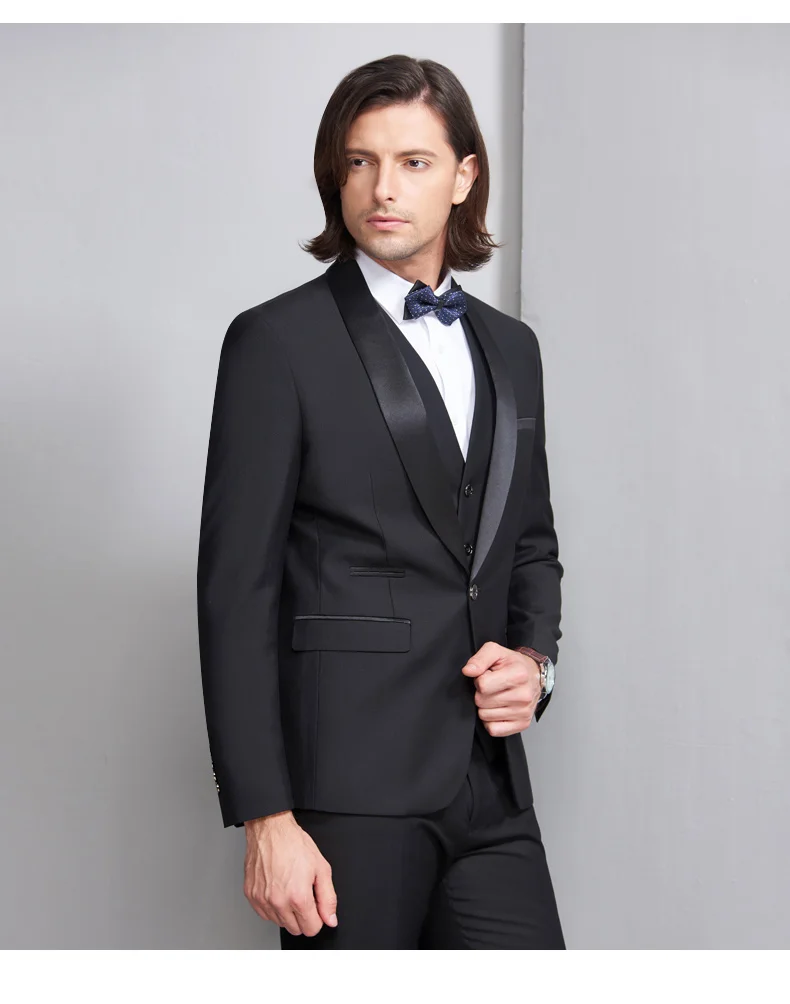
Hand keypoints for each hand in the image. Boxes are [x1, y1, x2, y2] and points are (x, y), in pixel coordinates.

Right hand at [243, 810, 337, 936]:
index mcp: (298, 896)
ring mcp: (262, 900)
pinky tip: (278, 889)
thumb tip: (330, 919)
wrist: (270, 829)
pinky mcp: (251, 896)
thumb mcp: (321, 868)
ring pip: (279, 923)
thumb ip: (328, 898)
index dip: (317, 918)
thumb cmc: (294, 844)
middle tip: (303, 894)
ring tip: (289, 888)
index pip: (311, 929)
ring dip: (287, 912)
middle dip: (303, 916)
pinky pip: (264, 914)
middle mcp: (278, 902)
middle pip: (295, 929)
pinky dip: (272, 906)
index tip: (315, 906)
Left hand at [461, 641, 541, 735]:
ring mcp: (524, 712)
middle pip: (481, 702)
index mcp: (518, 675)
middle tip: (492, 686)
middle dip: (481, 694)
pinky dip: (491, 721)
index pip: (482, 686)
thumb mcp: (496, 652)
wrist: (534, 675)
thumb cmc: (513, 664)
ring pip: (485, 716)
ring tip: (496, 696)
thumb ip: (480, 659)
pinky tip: (498, 709)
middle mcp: (523, 695)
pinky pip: (493, 730)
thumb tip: (468, 671)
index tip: (488, 676)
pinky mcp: (522, 724)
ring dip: (486, 707)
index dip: (479, 680)